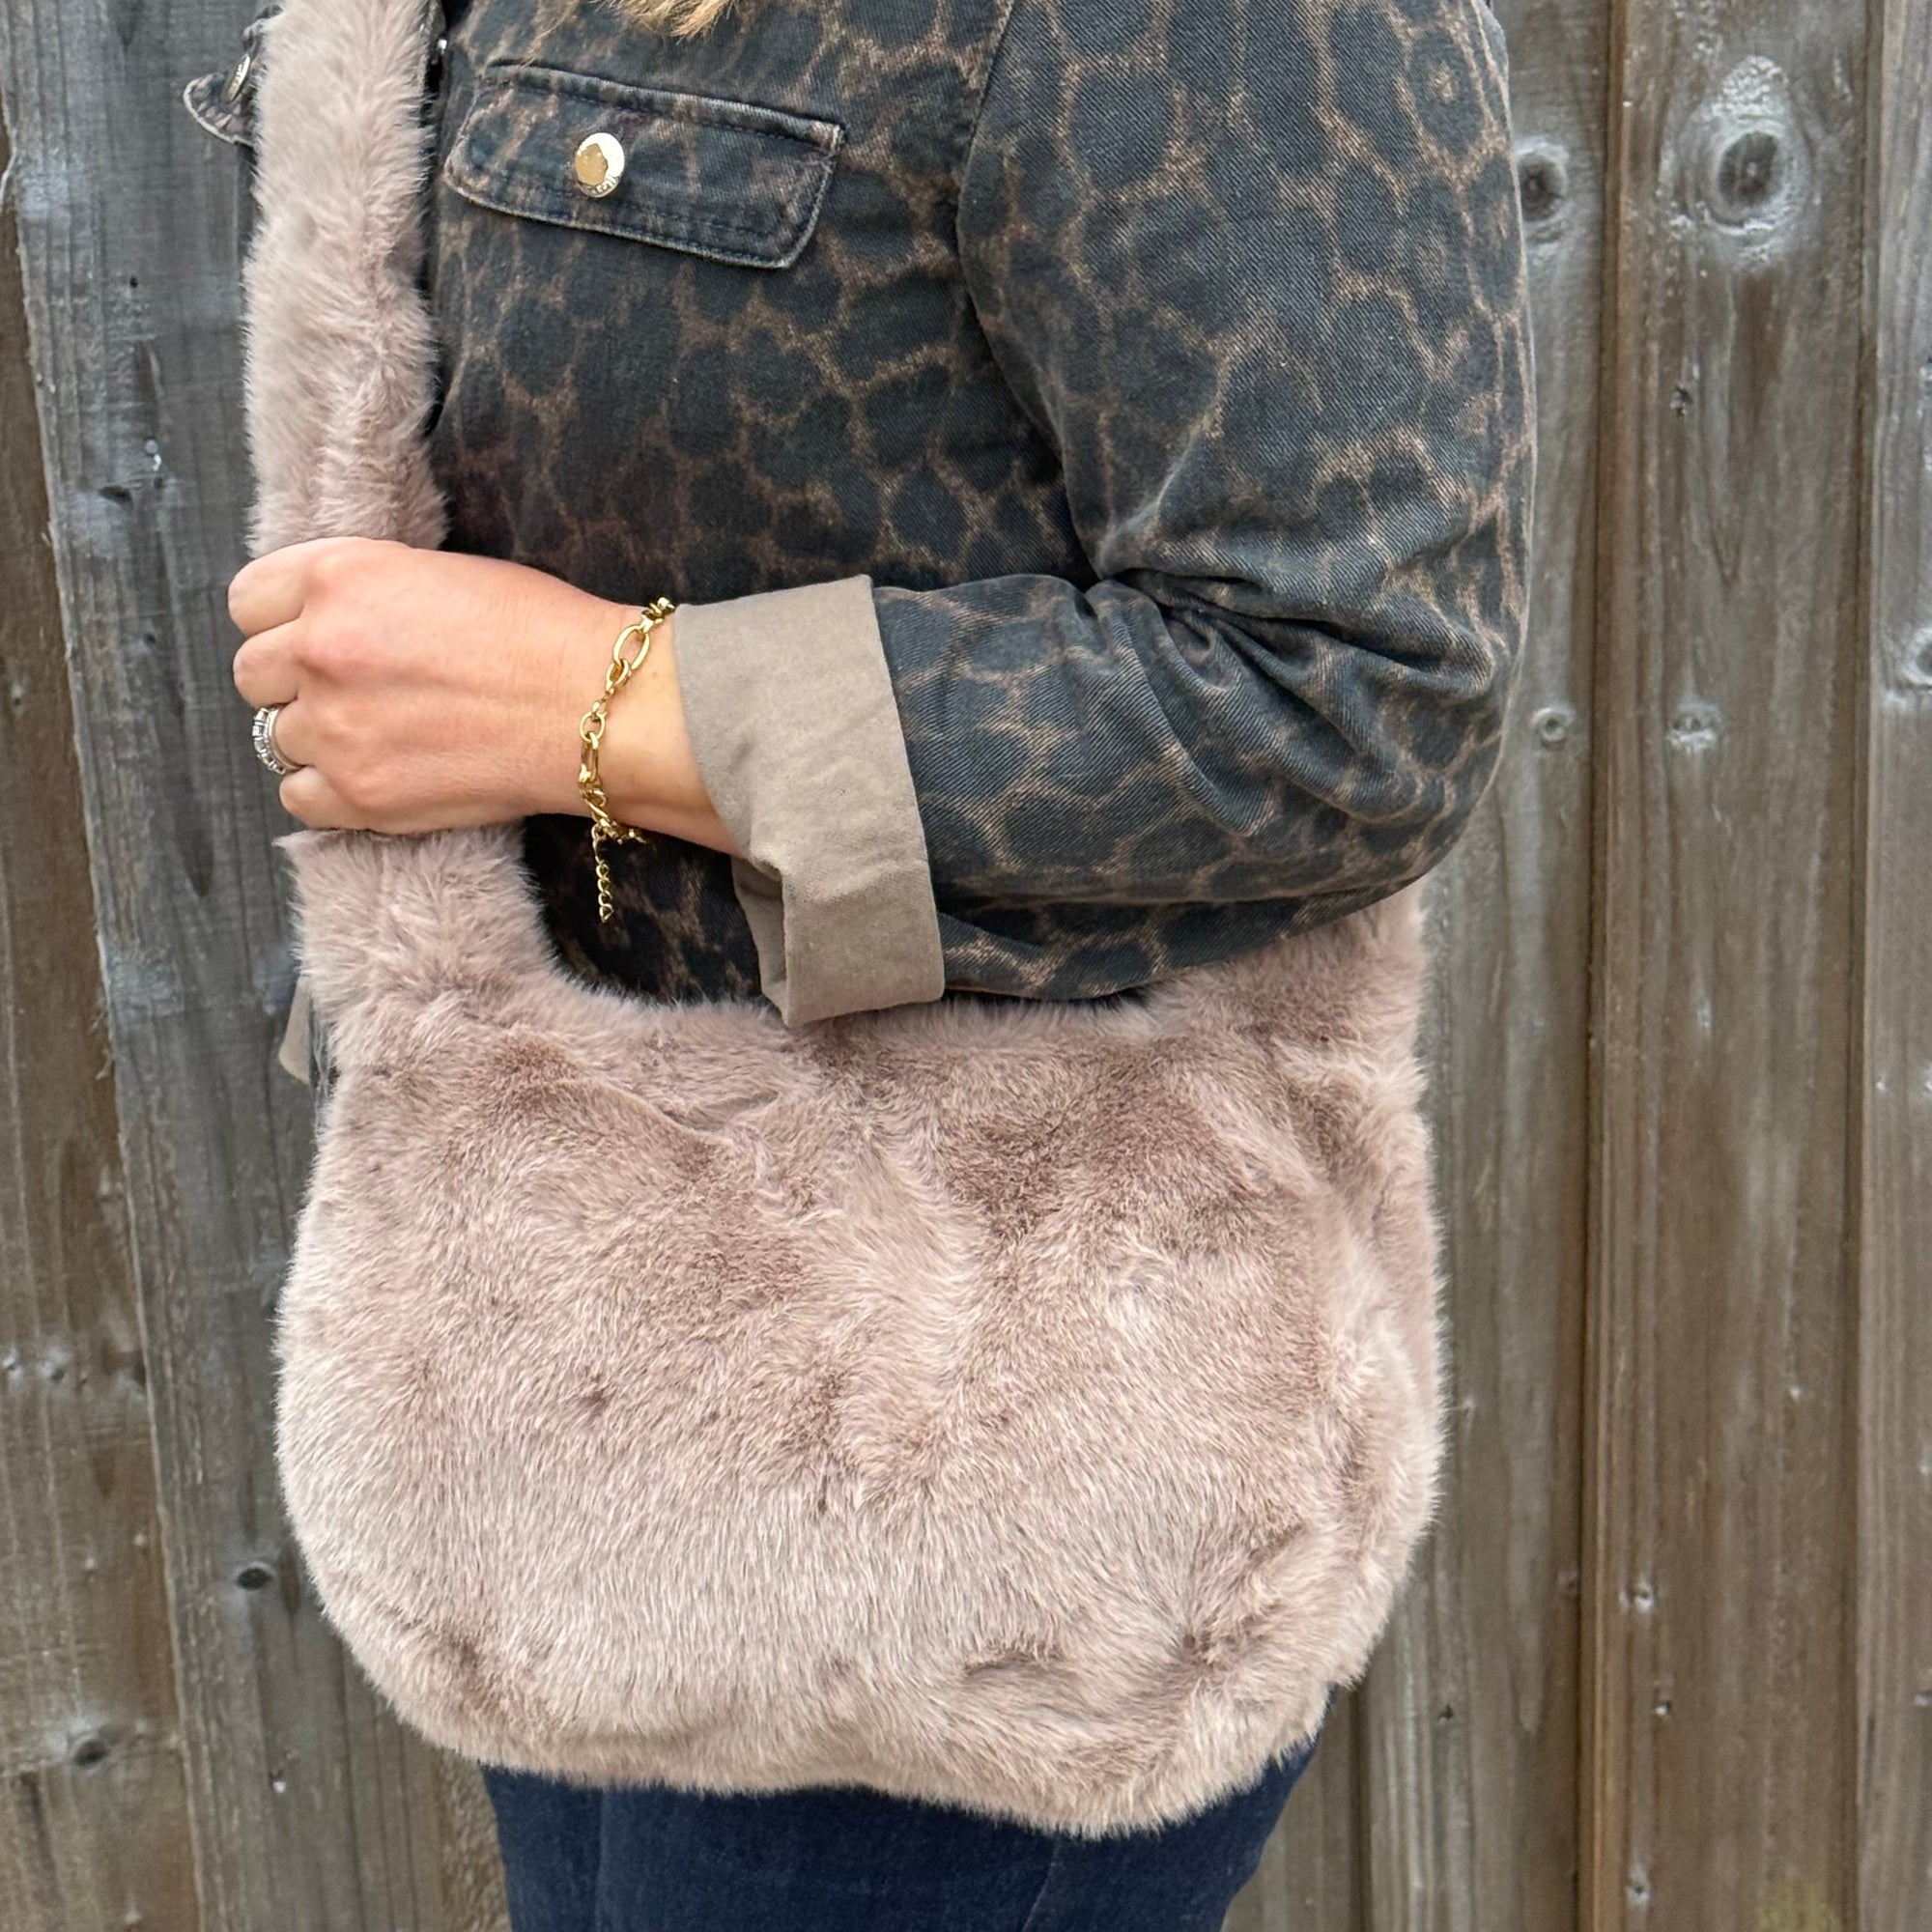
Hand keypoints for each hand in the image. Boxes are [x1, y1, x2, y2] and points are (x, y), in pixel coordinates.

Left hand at [228, 537, 727, 846]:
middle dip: (295, 683)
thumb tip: (329, 620)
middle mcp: (321, 648)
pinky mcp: (359, 796)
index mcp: (339, 576)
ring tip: (386, 737)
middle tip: (358, 693)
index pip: (249, 600)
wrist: (600, 710)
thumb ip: (367, 593)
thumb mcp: (440, 574)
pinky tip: (382, 777)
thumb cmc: (544, 634)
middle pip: (253, 674)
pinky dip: (331, 793)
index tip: (316, 637)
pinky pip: (299, 799)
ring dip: (321, 739)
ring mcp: (335, 727)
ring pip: (277, 740)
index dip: (283, 621)